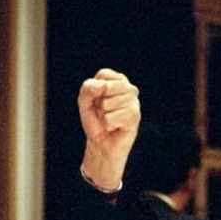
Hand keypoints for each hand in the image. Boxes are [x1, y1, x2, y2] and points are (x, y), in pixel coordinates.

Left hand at [77, 68, 139, 187]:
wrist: (102, 144)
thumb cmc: (95, 121)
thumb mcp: (85, 102)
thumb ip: (88, 89)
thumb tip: (103, 86)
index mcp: (118, 80)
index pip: (103, 75)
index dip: (95, 90)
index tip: (97, 101)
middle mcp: (130, 89)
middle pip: (106, 87)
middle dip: (99, 103)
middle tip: (103, 113)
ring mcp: (134, 102)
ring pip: (107, 103)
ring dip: (103, 115)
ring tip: (109, 120)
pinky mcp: (135, 116)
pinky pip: (110, 118)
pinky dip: (107, 125)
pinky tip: (114, 128)